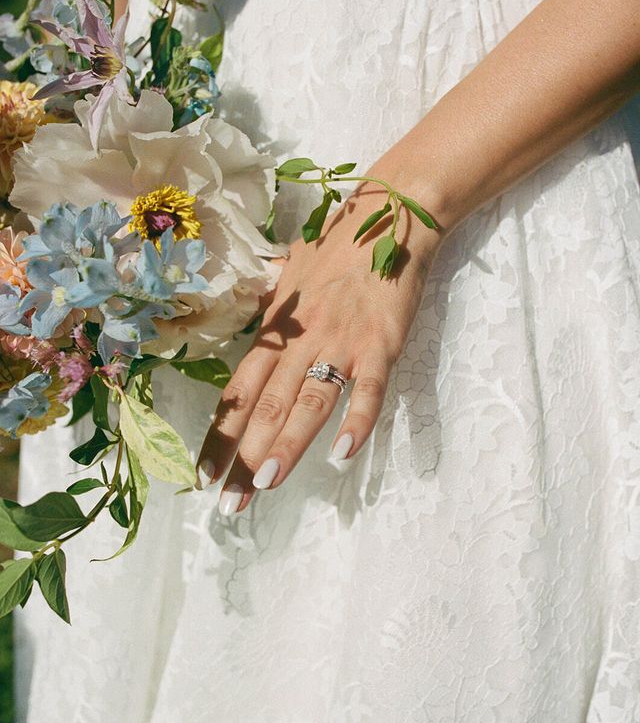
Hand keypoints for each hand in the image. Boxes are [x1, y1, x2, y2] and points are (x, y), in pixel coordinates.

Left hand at [196, 175, 443, 515]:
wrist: (390, 217)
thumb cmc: (338, 247)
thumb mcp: (290, 274)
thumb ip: (271, 308)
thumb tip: (251, 322)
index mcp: (277, 329)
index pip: (240, 390)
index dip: (221, 435)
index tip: (203, 475)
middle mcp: (301, 341)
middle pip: (266, 407)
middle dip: (245, 458)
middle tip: (229, 504)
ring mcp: (341, 344)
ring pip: (307, 402)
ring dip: (286, 446)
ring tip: (265, 485)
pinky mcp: (380, 345)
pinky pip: (367, 389)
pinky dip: (355, 422)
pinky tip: (341, 456)